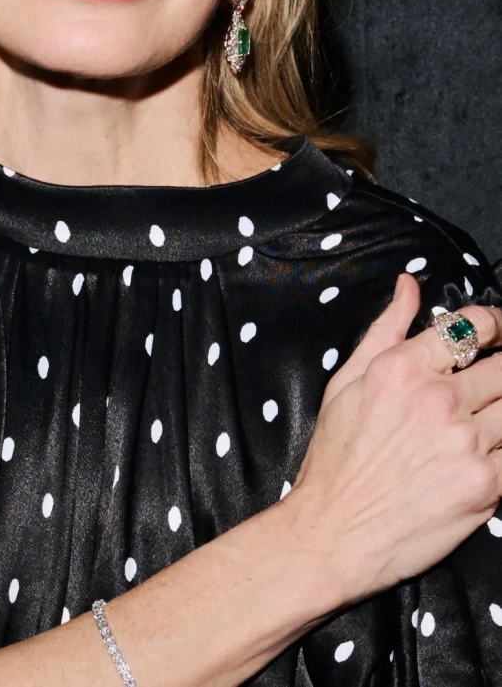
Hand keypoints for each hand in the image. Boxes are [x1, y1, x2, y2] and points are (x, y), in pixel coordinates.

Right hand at [288, 273, 501, 601]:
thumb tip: (409, 286)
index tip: (498, 332)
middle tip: (496, 378)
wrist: (333, 533)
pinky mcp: (485, 485)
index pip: (473, 326)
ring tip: (488, 417)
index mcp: (403, 368)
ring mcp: (466, 442)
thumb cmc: (336, 459)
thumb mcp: (347, 382)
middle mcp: (439, 400)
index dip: (496, 324)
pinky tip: (492, 447)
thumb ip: (386, 329)